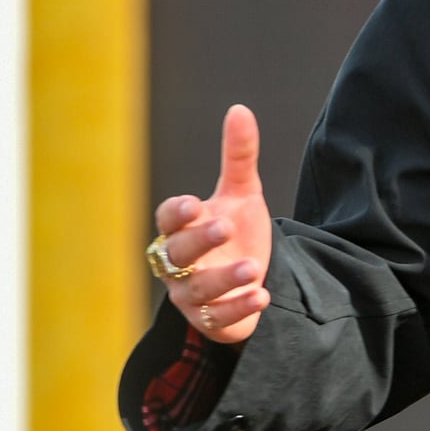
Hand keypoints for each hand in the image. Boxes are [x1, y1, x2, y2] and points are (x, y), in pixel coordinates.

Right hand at [154, 104, 273, 343]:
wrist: (250, 280)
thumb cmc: (236, 233)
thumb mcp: (242, 194)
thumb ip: (239, 156)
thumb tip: (240, 109)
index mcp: (182, 229)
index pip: (167, 219)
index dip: (177, 212)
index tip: (195, 203)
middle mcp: (179, 264)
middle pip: (178, 253)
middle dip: (199, 241)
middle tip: (224, 226)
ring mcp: (191, 295)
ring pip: (198, 290)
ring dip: (224, 278)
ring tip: (253, 267)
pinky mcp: (211, 321)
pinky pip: (218, 319)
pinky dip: (238, 309)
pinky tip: (262, 296)